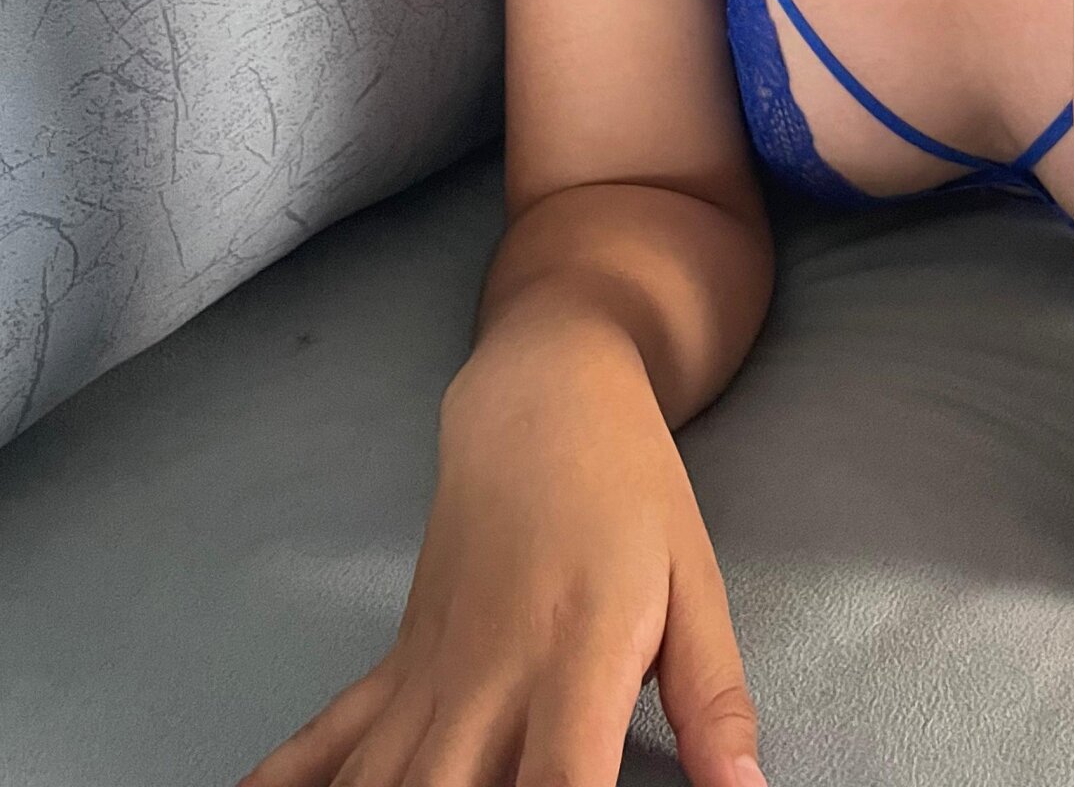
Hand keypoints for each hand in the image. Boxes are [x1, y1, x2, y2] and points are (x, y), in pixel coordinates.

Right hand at [237, 317, 762, 786]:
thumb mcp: (698, 583)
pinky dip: (285, 782)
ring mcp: (431, 672)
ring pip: (378, 786)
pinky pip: (325, 740)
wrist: (544, 396)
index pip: (562, 786)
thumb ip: (715, 698)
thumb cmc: (631, 490)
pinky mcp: (395, 661)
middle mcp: (491, 675)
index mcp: (579, 657)